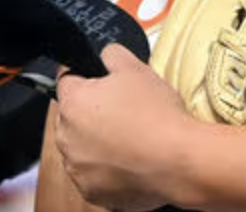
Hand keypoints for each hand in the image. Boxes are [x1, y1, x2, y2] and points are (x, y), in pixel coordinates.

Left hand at [55, 45, 194, 211]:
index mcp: (72, 104)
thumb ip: (112, 54)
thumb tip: (105, 53)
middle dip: (92, 111)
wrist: (179, 162)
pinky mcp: (92, 192)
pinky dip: (107, 168)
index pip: (67, 79)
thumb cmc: (157, 115)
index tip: (102, 81)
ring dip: (98, 142)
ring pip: (82, 147)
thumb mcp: (136, 68)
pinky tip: (131, 160)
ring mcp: (78, 169)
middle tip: (123, 109)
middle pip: (73, 116)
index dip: (87, 76)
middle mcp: (67, 138)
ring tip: (130, 137)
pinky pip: (94, 175)